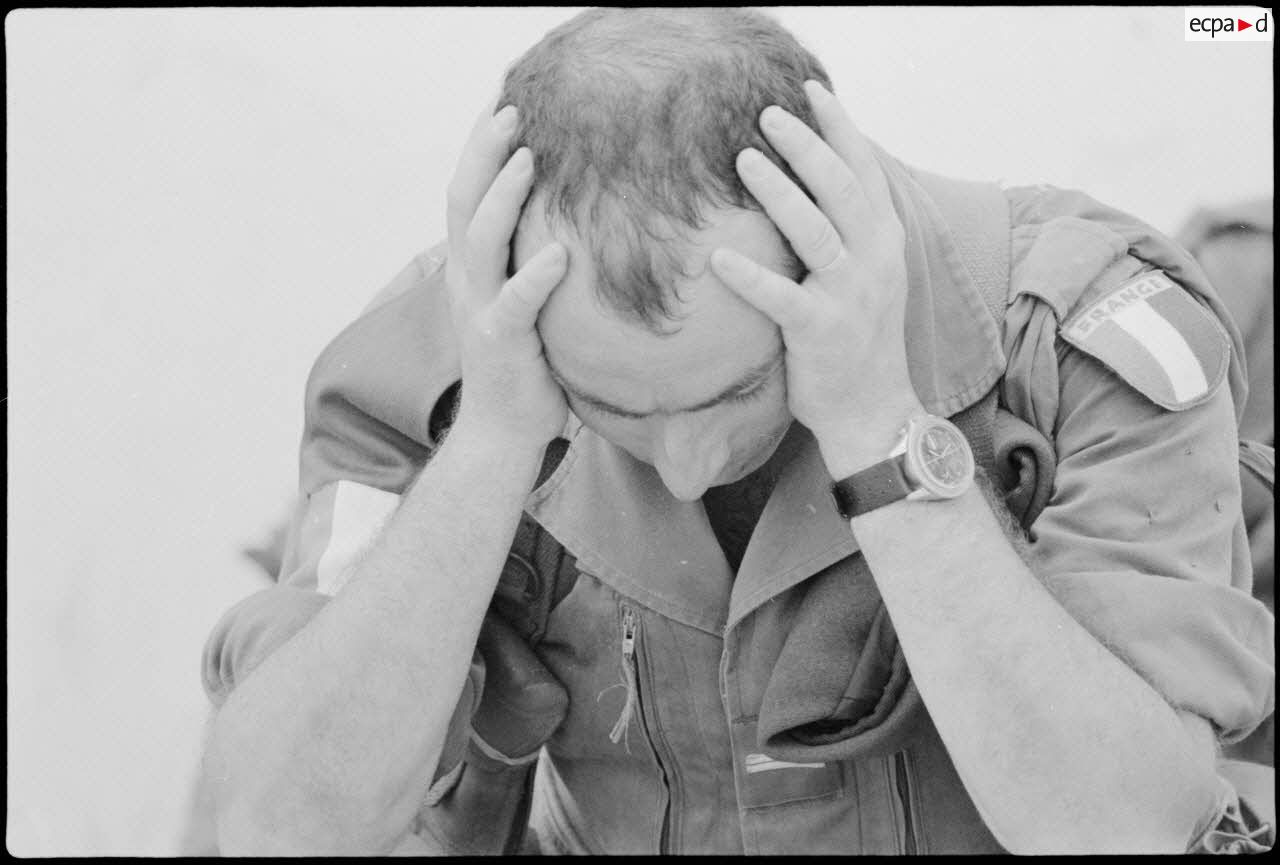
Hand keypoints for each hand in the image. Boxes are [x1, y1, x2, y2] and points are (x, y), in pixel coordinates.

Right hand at [444, 101, 568, 449]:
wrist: (504, 431)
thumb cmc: (525, 363)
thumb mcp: (523, 301)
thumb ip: (531, 259)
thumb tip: (571, 219)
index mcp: (472, 267)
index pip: (467, 194)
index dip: (480, 149)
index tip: (504, 105)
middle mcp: (467, 280)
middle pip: (463, 201)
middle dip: (483, 152)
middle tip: (511, 110)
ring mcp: (479, 310)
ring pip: (480, 241)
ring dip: (503, 197)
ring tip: (528, 159)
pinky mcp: (500, 342)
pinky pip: (515, 304)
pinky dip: (534, 276)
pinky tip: (560, 254)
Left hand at [709, 80, 923, 477]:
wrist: (874, 410)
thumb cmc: (859, 339)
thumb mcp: (870, 276)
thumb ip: (850, 231)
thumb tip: (815, 183)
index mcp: (885, 241)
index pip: (865, 170)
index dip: (839, 127)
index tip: (811, 89)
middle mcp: (874, 260)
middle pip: (840, 187)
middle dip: (805, 144)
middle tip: (767, 113)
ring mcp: (849, 296)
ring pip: (815, 230)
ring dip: (779, 191)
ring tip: (744, 158)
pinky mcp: (820, 331)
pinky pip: (780, 298)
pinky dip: (748, 277)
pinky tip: (717, 258)